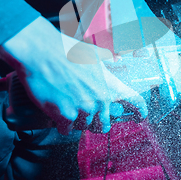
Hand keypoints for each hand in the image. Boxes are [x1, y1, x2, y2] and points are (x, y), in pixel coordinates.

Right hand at [0, 17, 147, 133]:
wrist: (40, 53)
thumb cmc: (64, 50)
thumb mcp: (92, 52)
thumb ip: (106, 59)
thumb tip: (114, 59)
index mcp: (109, 84)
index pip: (134, 101)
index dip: (140, 111)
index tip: (140, 116)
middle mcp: (99, 100)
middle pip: (104, 124)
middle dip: (98, 122)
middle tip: (90, 116)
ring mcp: (82, 110)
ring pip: (84, 127)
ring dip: (78, 121)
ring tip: (68, 108)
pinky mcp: (64, 116)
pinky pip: (67, 129)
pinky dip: (63, 124)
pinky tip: (58, 114)